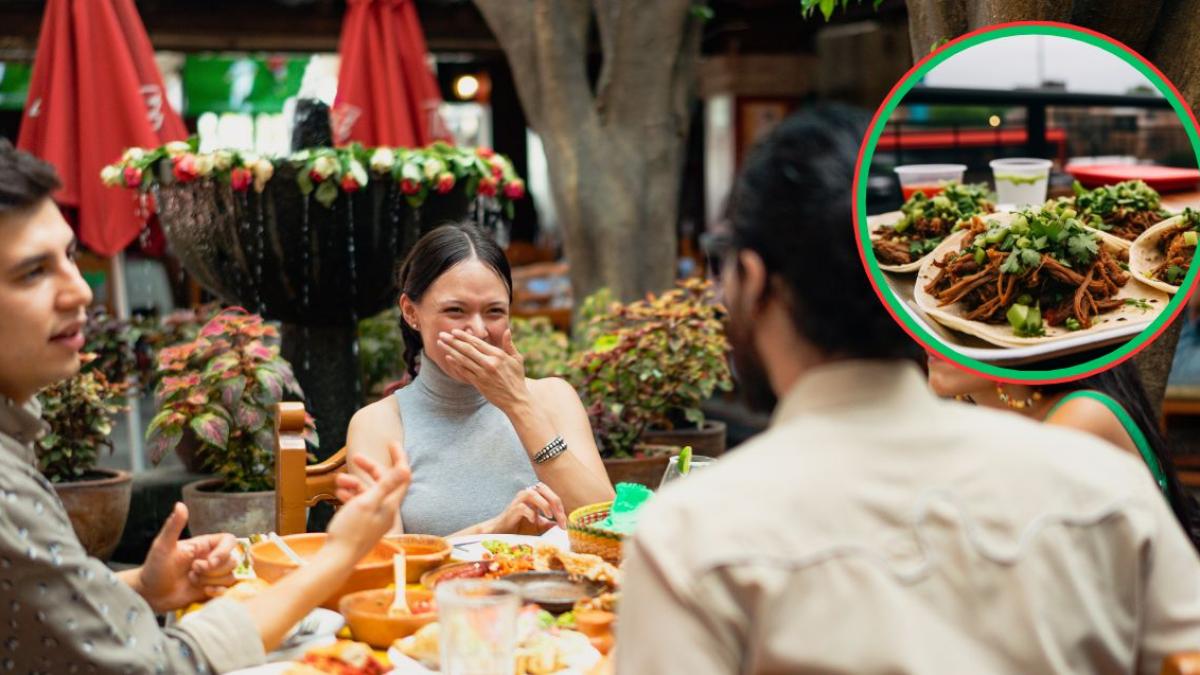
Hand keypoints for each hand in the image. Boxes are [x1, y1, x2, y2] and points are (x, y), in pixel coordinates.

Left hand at [134, 503, 238, 612]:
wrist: (148, 595)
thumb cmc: (154, 568)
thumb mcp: (162, 546)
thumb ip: (173, 526)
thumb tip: (180, 504)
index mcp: (204, 545)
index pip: (229, 541)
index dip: (225, 551)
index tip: (210, 562)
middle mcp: (211, 559)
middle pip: (232, 560)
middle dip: (214, 570)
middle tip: (193, 572)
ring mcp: (212, 575)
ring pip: (231, 576)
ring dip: (212, 581)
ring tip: (192, 581)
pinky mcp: (211, 590)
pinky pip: (227, 590)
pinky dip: (218, 592)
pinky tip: (203, 591)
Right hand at [326, 442, 411, 562]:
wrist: (336, 559)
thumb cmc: (352, 531)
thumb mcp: (368, 502)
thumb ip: (386, 485)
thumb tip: (406, 468)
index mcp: (391, 504)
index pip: (402, 477)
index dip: (399, 458)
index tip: (391, 444)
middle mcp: (386, 511)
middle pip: (383, 482)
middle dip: (370, 469)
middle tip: (355, 457)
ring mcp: (374, 519)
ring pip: (368, 493)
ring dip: (354, 483)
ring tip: (338, 481)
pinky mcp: (363, 525)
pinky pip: (360, 505)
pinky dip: (351, 496)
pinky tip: (340, 494)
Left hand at [438, 328, 528, 411]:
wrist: (516, 399)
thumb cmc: (517, 378)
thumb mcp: (517, 359)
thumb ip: (509, 344)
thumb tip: (507, 330)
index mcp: (498, 355)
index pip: (477, 342)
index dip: (464, 336)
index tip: (453, 331)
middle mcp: (489, 363)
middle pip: (467, 349)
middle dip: (452, 341)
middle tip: (442, 335)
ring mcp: (483, 374)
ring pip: (463, 359)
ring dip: (450, 350)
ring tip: (440, 344)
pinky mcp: (479, 383)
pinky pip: (464, 372)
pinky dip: (455, 364)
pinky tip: (448, 358)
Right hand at [487, 482, 566, 534]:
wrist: (504, 534)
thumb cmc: (522, 528)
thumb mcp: (540, 527)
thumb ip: (550, 524)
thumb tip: (564, 525)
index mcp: (535, 497)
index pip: (551, 495)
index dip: (560, 507)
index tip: (564, 524)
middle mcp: (527, 495)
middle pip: (542, 487)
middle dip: (554, 501)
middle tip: (560, 517)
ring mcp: (518, 501)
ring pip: (531, 493)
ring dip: (543, 504)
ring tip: (549, 515)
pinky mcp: (511, 510)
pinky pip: (521, 506)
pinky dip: (530, 513)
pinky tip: (533, 521)